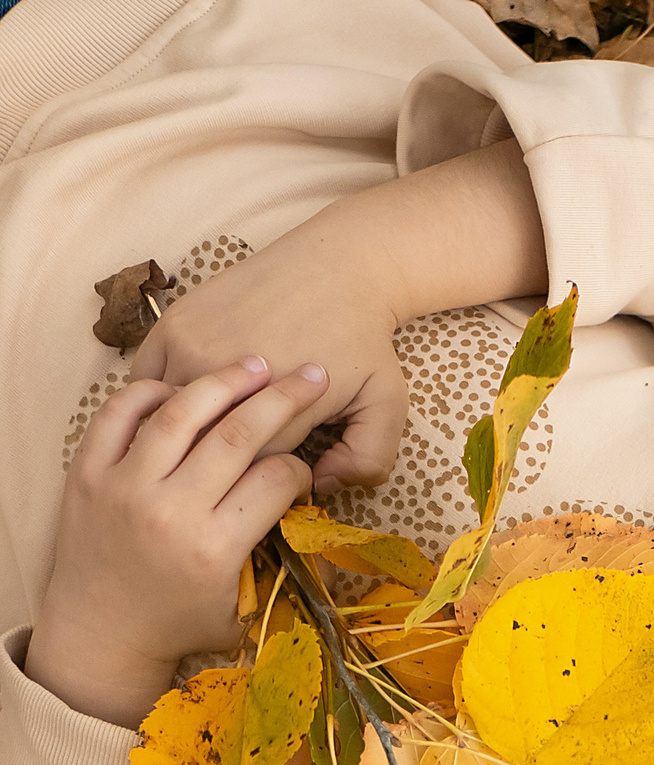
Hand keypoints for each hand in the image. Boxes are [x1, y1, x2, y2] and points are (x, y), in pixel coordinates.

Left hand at [28, 359, 321, 727]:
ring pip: (180, 414)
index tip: (305, 468)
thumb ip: (284, 567)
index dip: (300, 466)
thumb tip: (322, 528)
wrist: (99, 633)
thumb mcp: (245, 610)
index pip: (274, 480)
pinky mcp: (87, 472)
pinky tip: (181, 387)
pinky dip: (151, 393)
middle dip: (282, 400)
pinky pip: (119, 414)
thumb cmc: (180, 624)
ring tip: (254, 363)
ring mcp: (123, 486)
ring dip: (223, 382)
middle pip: (237, 436)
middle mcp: (170, 510)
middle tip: (310, 375)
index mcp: (215, 548)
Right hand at [133, 235, 406, 494]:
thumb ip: (367, 459)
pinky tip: (182, 407)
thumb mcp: (386, 407)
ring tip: (200, 437)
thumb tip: (320, 485)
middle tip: (231, 454)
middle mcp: (226, 380)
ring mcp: (192, 349)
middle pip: (197, 447)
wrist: (336, 268)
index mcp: (275, 411)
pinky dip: (155, 399)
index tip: (265, 473)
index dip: (253, 482)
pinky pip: (145, 380)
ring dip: (178, 431)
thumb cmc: (363, 342)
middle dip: (212, 460)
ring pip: (164, 414)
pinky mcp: (171, 325)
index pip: (245, 475)